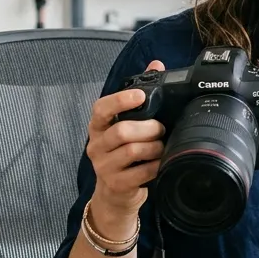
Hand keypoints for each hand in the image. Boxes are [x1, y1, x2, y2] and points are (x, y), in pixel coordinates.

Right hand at [86, 60, 165, 218]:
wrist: (116, 193)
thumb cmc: (124, 153)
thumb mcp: (128, 125)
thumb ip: (140, 95)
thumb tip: (156, 65)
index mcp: (98, 126)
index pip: (101, 109)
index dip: (120, 101)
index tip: (141, 95)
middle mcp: (96, 145)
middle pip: (122, 131)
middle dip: (148, 128)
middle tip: (162, 129)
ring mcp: (103, 166)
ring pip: (131, 151)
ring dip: (153, 147)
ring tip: (161, 146)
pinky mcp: (115, 184)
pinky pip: (139, 173)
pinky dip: (154, 167)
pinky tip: (159, 164)